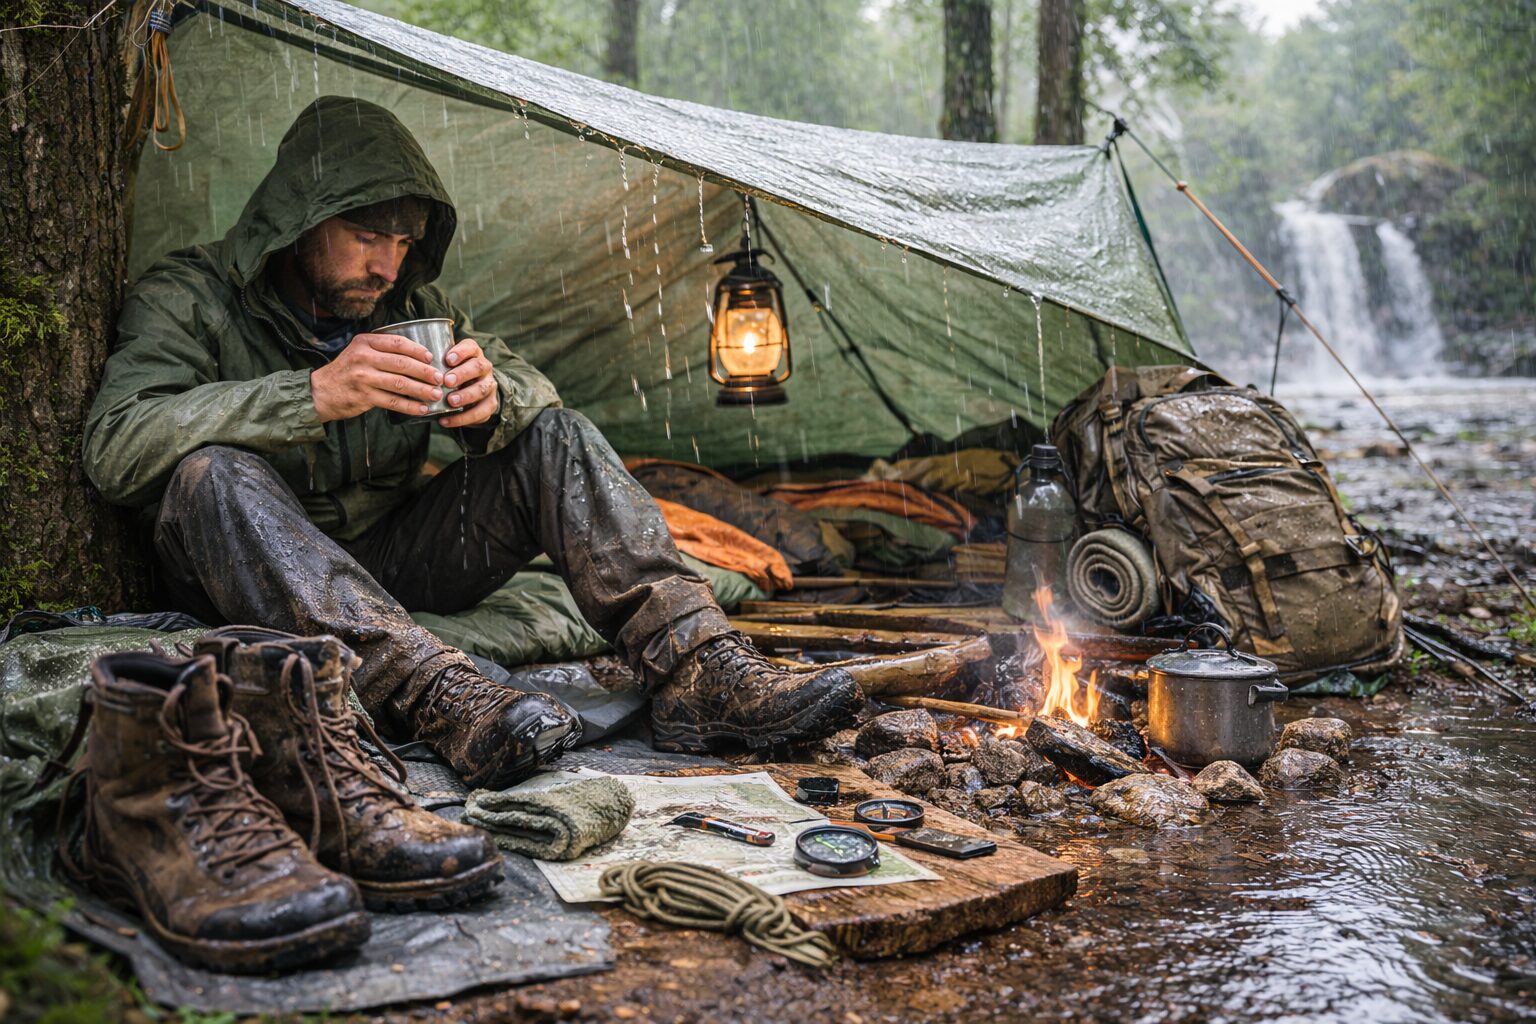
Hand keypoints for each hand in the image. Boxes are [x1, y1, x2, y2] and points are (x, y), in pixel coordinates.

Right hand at [310, 332, 444, 422]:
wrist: (320, 392)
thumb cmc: (346, 371)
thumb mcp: (359, 352)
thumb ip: (381, 350)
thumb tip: (418, 356)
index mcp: (365, 342)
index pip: (397, 342)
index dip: (418, 350)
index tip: (432, 358)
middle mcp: (363, 357)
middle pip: (402, 363)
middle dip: (425, 371)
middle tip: (440, 378)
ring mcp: (363, 377)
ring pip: (400, 383)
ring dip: (422, 390)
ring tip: (436, 394)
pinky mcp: (364, 396)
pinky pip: (393, 402)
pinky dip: (410, 406)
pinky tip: (422, 409)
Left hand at [436, 338, 499, 427]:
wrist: (473, 393)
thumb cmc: (452, 374)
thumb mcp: (445, 364)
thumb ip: (433, 364)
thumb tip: (406, 366)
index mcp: (473, 354)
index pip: (471, 347)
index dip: (461, 352)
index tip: (448, 359)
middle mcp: (484, 367)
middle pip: (478, 367)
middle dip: (463, 374)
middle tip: (447, 381)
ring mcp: (489, 386)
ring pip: (482, 389)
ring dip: (465, 395)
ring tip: (450, 401)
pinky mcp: (490, 404)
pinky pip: (480, 412)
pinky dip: (462, 418)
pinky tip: (446, 420)